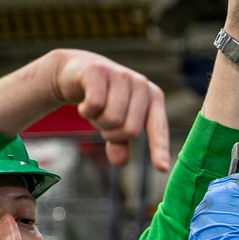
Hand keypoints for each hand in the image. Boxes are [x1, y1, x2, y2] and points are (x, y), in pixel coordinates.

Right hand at [0, 49, 169, 171]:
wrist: (76, 72)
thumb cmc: (103, 100)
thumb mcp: (114, 124)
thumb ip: (120, 143)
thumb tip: (121, 162)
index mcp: (153, 97)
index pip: (158, 128)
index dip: (159, 148)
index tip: (162, 168)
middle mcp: (141, 84)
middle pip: (130, 130)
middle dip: (112, 133)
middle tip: (103, 121)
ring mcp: (121, 75)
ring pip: (112, 119)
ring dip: (97, 121)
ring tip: (94, 109)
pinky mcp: (99, 70)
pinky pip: (95, 105)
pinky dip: (85, 111)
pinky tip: (84, 103)